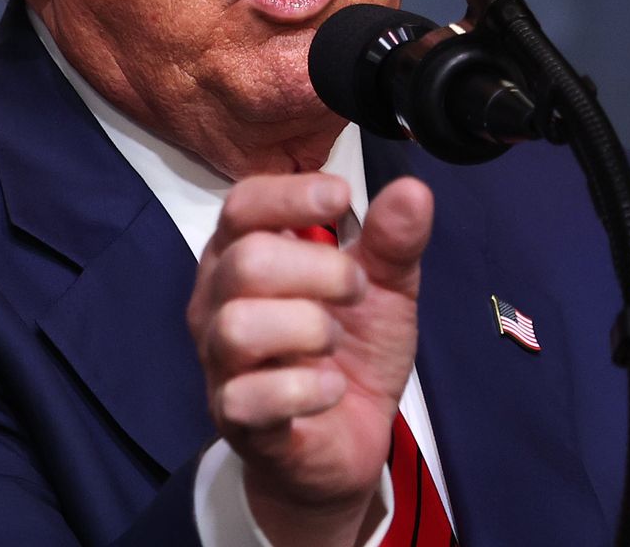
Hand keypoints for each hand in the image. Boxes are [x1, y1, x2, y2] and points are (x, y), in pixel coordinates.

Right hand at [186, 172, 433, 546]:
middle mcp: (217, 301)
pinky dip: (307, 389)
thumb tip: (412, 190)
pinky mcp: (234, 417)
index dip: (290, 195)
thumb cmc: (351, 351)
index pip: (242, 205)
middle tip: (356, 291)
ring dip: (309, 328)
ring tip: (335, 342)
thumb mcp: (383, 289)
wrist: (346, 440)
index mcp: (243, 254)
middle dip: (320, 270)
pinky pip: (252, 396)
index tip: (342, 198)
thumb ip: (393, 242)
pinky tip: (332, 386)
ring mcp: (220, 362)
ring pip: (240, 326)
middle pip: (246, 261)